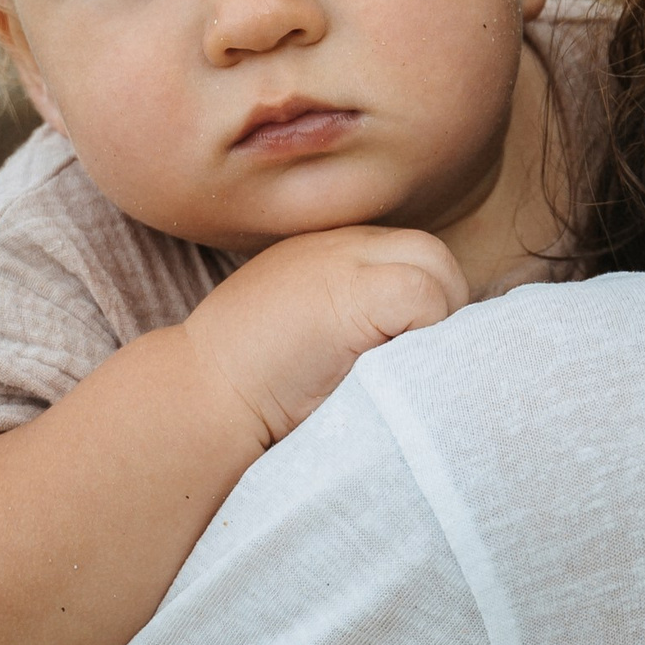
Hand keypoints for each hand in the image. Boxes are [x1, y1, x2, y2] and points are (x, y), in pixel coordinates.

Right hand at [182, 226, 466, 449]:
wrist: (202, 399)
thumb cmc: (251, 387)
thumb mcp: (305, 333)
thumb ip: (354, 318)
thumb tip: (422, 338)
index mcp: (326, 254)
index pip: (409, 256)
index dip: (424, 302)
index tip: (408, 349)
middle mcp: (338, 246)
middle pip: (431, 254)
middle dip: (441, 307)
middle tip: (416, 360)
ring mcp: (345, 262)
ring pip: (437, 269)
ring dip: (437, 322)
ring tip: (403, 365)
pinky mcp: (355, 291)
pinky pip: (427, 297)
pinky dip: (425, 332)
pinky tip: (388, 366)